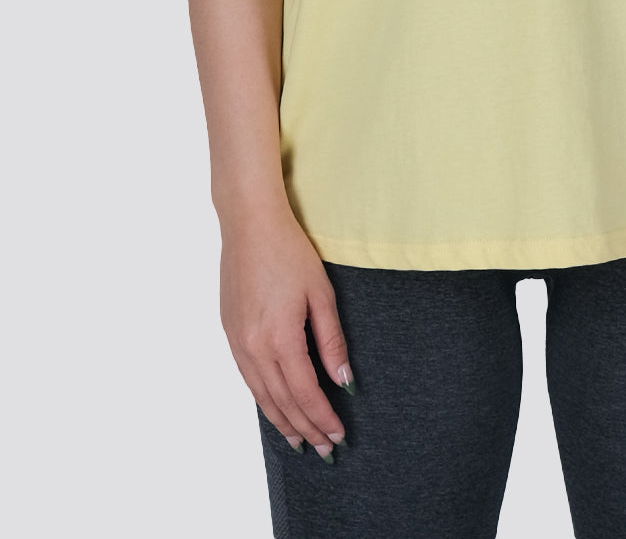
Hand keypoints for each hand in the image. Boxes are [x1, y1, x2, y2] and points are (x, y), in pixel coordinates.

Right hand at [220, 205, 353, 460]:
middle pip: (283, 401)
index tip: (339, 436)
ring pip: (262, 395)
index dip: (323, 418)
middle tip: (325, 451)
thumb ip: (332, 341)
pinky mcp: (230, 333)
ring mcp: (238, 342)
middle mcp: (254, 347)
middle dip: (306, 428)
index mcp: (280, 338)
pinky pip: (249, 378)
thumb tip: (344, 381)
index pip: (305, 393)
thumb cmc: (290, 252)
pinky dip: (264, 399)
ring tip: (300, 441)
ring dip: (282, 421)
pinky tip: (275, 408)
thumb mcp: (321, 293)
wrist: (249, 225)